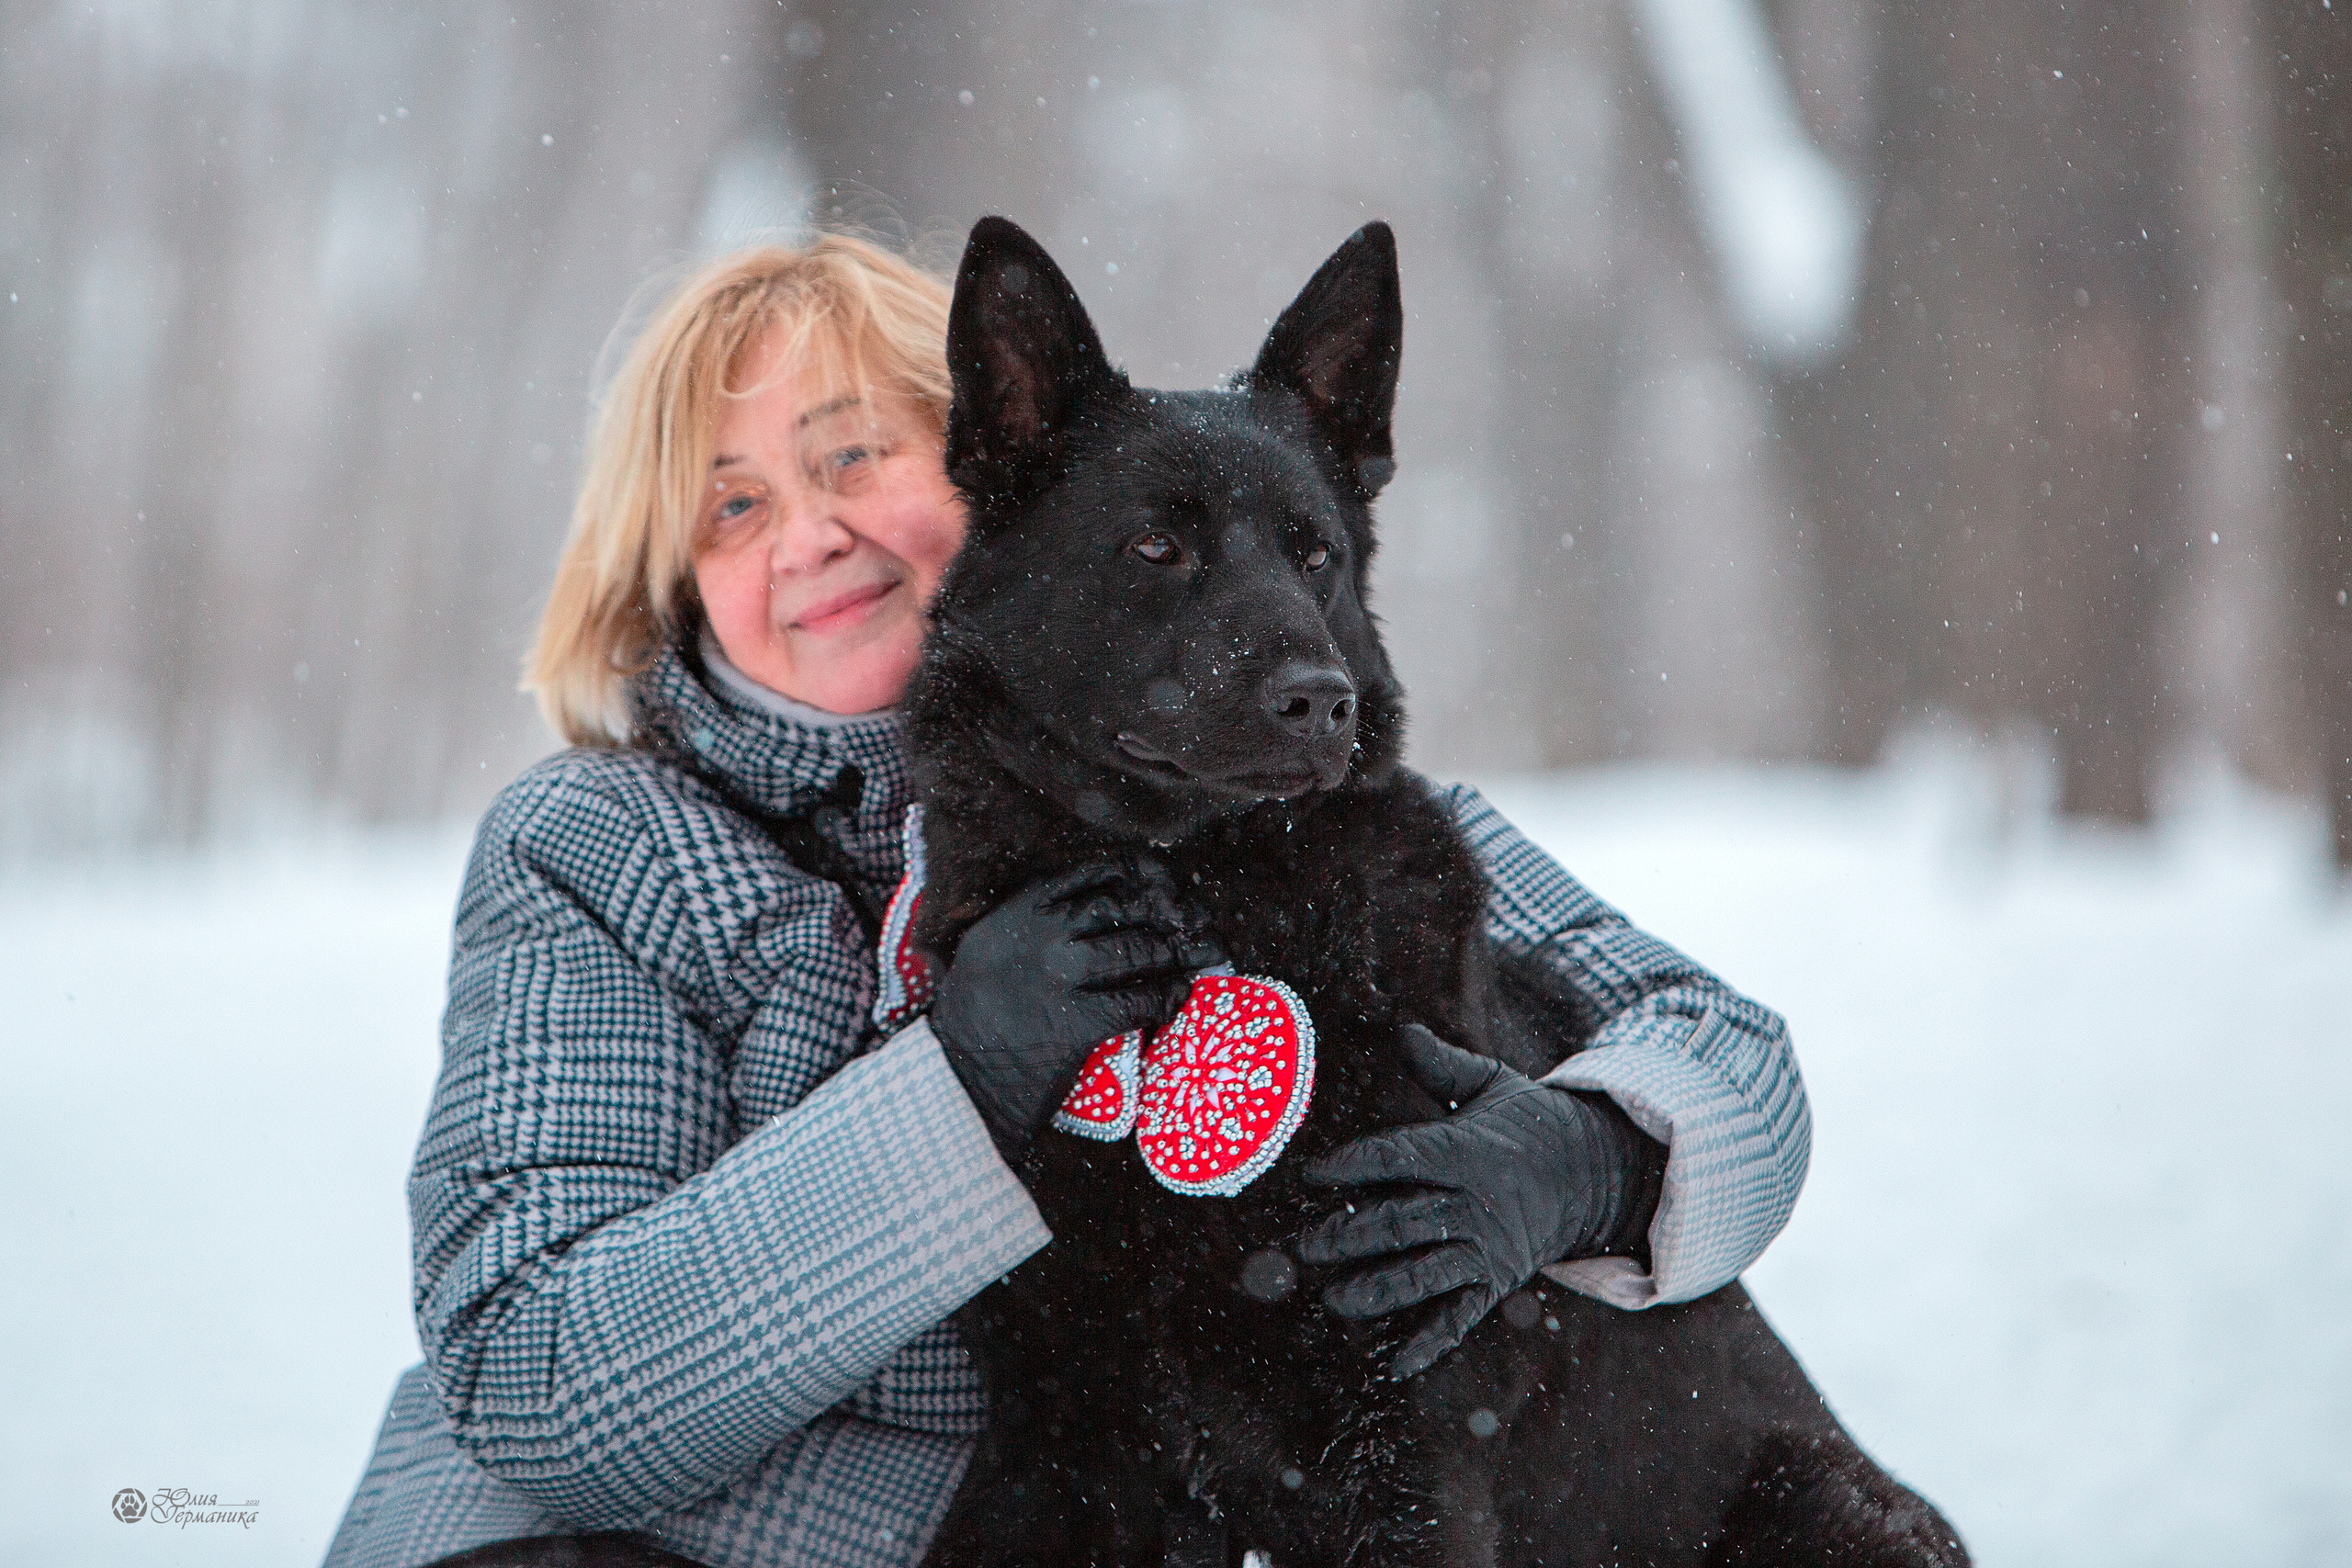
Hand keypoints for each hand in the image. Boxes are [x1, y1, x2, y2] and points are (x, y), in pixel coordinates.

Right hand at [932, 858, 1222, 1156]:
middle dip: (1171, 914)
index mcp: (1021, 911)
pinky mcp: (1076, 1022)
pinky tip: (1176, 999)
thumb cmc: (976, 1014)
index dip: (1144, 877)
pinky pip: (1138, 1001)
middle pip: (1126, 908)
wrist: (956, 1077)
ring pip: (1138, 951)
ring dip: (1175, 955)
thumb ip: (1035, 921)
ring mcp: (1060, 977)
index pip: (1098, 875)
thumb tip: (1105, 908)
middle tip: (1198, 924)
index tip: (1167, 887)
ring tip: (1195, 960)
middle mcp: (1041, 935)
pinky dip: (1166, 999)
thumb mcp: (991, 946)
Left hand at [1296, 1023, 1663, 1378]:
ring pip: (1423, 1274)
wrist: (1593, 1173)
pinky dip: (1429, 1343)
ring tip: (1334, 1301)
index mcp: (1462, 1151)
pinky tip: (1394, 1364)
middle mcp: (1470, 1203)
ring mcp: (1484, 1247)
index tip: (1311, 1174)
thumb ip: (1443, 1066)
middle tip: (1303, 1245)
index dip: (1353, 1165)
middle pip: (1400, 1221)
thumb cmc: (1526, 1126)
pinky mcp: (1495, 1282)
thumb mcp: (1491, 1087)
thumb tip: (1403, 1030)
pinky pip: (1459, 1317)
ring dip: (1376, 1291)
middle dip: (1348, 1235)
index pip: (1397, 1156)